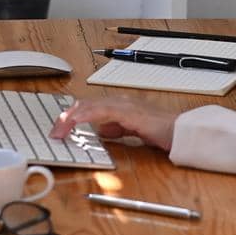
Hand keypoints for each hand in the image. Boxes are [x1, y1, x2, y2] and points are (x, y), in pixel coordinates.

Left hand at [50, 96, 178, 151]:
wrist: (180, 132)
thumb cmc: (160, 131)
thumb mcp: (131, 131)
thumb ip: (117, 129)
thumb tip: (102, 132)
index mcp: (119, 106)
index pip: (89, 107)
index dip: (72, 115)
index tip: (59, 128)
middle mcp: (119, 102)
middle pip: (86, 104)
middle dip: (67, 116)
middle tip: (54, 131)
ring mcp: (124, 105)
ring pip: (92, 105)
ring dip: (73, 116)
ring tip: (60, 127)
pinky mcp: (130, 113)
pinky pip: (104, 111)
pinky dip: (88, 115)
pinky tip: (78, 120)